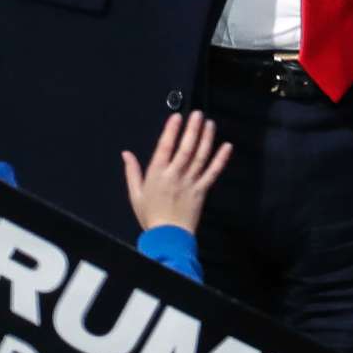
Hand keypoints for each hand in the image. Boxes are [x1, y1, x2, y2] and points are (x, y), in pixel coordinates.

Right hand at [122, 111, 231, 234]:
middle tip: (197, 115)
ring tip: (209, 124)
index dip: (171, 130)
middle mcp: (175, 175)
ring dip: (206, 139)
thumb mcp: (135, 194)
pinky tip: (226, 147)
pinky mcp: (202, 191)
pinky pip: (213, 172)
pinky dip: (220, 159)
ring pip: (200, 156)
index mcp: (157, 174)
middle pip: (185, 148)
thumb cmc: (151, 217)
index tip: (176, 117)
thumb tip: (126, 154)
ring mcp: (190, 182)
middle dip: (192, 129)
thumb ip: (132, 171)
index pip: (165, 147)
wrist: (168, 237)